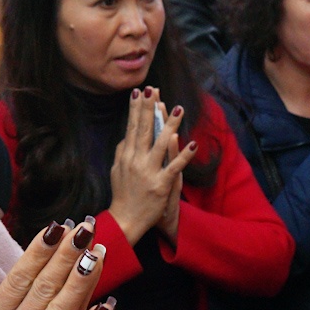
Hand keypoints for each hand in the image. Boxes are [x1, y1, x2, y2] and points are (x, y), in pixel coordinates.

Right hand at [107, 88, 196, 243]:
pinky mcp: (160, 185)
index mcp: (126, 156)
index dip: (136, 108)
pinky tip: (192, 144)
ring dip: (171, 125)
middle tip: (153, 89)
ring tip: (178, 108)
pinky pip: (174, 167)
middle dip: (149, 108)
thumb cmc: (122, 195)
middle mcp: (136, 161)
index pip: (132, 127)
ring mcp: (148, 172)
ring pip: (161, 144)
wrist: (125, 220)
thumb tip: (127, 135)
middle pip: (144, 130)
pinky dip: (183, 156)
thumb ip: (122, 151)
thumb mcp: (117, 170)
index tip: (138, 91)